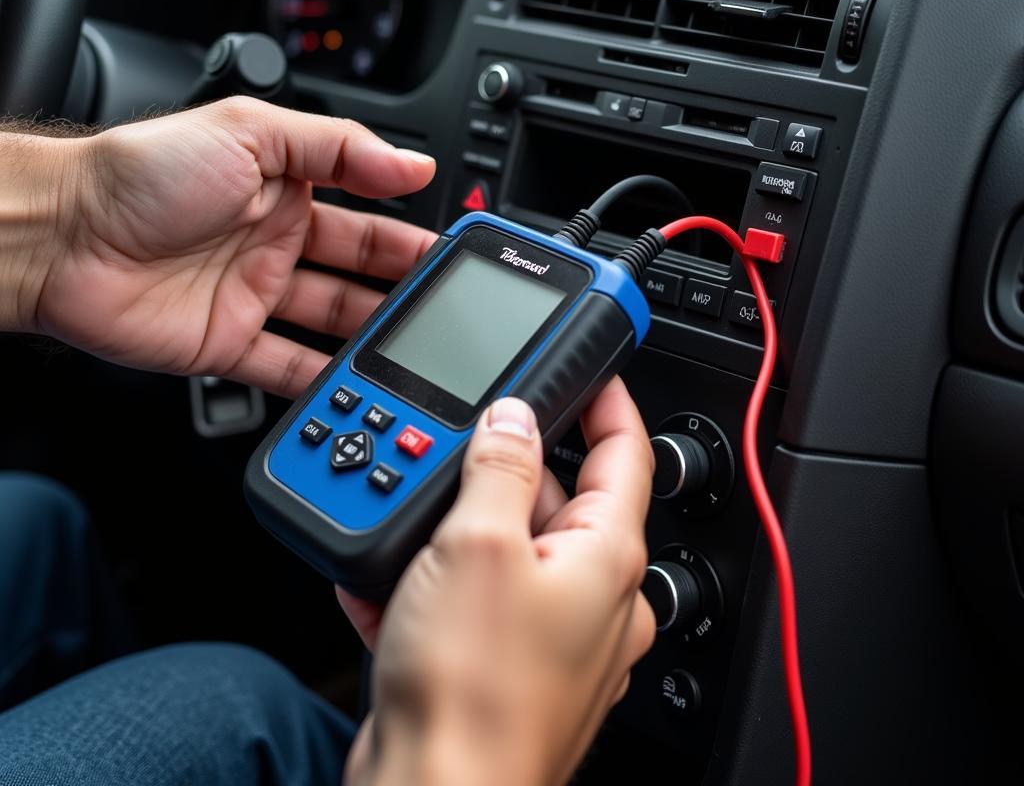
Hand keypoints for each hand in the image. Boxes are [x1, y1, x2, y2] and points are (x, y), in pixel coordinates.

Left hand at [23, 98, 436, 394]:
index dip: (411, 236)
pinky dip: (322, 382)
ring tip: (416, 352)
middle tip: (448, 310)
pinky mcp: (227, 344)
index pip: (369, 216)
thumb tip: (412, 165)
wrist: (61, 237)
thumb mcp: (250, 133)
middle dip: (405, 291)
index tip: (451, 254)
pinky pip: (287, 369)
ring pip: (332, 324)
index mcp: (286, 191)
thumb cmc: (141, 173)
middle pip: (359, 276)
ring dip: (373, 337)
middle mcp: (274, 244)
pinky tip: (356, 387)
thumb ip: (338, 148)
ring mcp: (253, 296)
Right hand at [339, 379, 655, 785]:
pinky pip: (473, 601)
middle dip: (502, 468)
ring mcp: (550, 636)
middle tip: (457, 442)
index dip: (607, 401)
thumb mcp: (477, 544)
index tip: (588, 368)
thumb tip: (512, 419)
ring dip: (453, 529)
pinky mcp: (505, 666)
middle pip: (557, 499)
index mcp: (607, 558)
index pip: (626, 452)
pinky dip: (433, 583)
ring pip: (506, 550)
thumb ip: (498, 466)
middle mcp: (592, 598)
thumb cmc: (472, 693)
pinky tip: (386, 581)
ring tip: (404, 517)